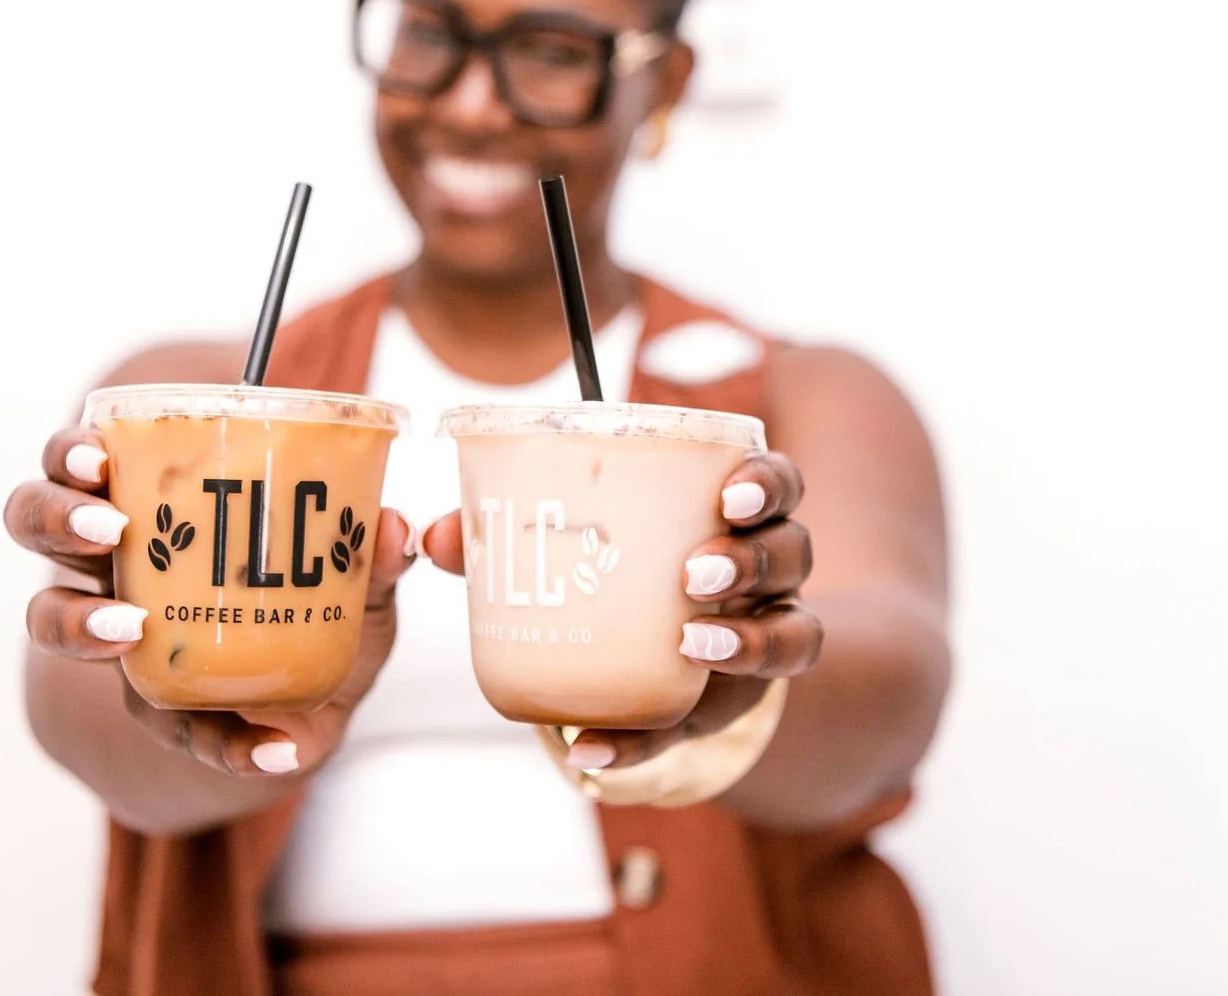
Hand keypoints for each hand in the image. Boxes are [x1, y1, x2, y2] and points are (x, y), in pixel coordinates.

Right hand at [4, 426, 412, 779]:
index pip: (83, 461)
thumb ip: (369, 552)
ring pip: (49, 618)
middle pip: (35, 522)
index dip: (73, 452)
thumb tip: (392, 525)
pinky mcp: (157, 711)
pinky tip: (276, 748)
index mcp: (152, 504)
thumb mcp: (352, 573)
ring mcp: (119, 638)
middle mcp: (114, 563)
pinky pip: (170, 730)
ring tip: (129, 627)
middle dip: (56, 518)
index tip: (99, 452)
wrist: (314, 705)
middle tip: (108, 530)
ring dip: (77, 621)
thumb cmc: (314, 603)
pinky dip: (229, 743)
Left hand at [424, 450, 821, 769]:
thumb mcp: (580, 549)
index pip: (777, 482)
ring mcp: (765, 637)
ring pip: (792, 633)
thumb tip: (436, 533)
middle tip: (697, 570)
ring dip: (744, 639)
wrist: (676, 664)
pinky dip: (644, 744)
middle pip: (792, 550)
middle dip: (750, 557)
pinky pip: (708, 729)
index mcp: (736, 512)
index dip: (767, 480)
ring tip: (691, 641)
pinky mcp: (732, 708)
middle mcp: (768, 572)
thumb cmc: (627, 577)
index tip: (731, 489)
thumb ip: (510, 535)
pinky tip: (592, 748)